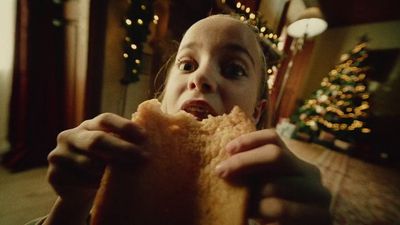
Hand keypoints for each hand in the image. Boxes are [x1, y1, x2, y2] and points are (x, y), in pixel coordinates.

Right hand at [47, 113, 146, 201]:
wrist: (78, 191)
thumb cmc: (102, 166)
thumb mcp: (111, 151)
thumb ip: (123, 143)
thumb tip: (153, 140)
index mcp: (88, 126)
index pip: (106, 119)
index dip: (125, 126)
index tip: (144, 136)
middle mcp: (70, 136)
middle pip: (97, 140)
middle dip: (122, 149)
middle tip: (143, 157)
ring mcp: (59, 154)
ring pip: (90, 163)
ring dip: (110, 171)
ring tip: (128, 175)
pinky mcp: (54, 174)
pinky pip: (81, 180)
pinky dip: (96, 184)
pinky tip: (106, 186)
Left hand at [216, 129, 330, 224]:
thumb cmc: (272, 213)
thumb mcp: (261, 189)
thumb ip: (251, 175)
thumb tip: (224, 164)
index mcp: (295, 162)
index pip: (273, 138)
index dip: (249, 140)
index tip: (227, 149)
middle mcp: (310, 173)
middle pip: (275, 154)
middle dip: (243, 161)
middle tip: (221, 172)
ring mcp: (318, 194)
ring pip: (274, 185)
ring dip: (249, 194)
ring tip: (238, 204)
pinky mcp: (320, 216)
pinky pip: (281, 209)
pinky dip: (262, 212)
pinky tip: (254, 217)